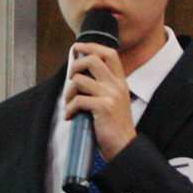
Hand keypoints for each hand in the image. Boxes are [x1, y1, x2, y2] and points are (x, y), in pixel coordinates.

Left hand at [64, 41, 136, 159]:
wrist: (124, 146)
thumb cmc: (114, 125)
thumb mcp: (114, 100)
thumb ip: (104, 86)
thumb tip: (80, 74)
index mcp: (121, 81)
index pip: (109, 53)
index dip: (92, 46)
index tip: (78, 47)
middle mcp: (117, 85)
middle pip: (92, 60)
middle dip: (75, 65)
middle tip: (71, 78)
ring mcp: (111, 95)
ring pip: (79, 79)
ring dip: (68, 92)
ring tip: (69, 103)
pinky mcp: (103, 107)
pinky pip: (77, 100)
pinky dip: (69, 109)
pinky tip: (70, 116)